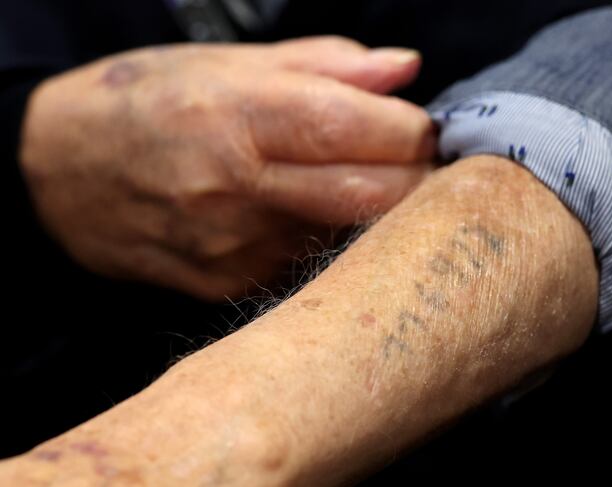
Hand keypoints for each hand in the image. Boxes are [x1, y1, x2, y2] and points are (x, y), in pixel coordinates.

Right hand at [19, 37, 435, 299]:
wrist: (58, 176)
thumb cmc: (142, 104)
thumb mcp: (225, 61)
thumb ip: (326, 66)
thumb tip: (402, 71)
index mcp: (237, 116)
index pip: (358, 130)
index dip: (410, 131)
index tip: (421, 127)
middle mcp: (236, 188)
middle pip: (373, 196)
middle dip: (415, 179)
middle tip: (414, 160)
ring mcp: (232, 247)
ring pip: (351, 238)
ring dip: (379, 211)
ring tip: (368, 182)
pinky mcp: (227, 285)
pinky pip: (309, 264)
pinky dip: (331, 238)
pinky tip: (314, 215)